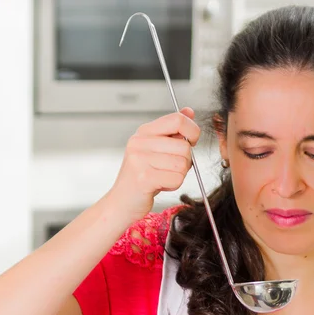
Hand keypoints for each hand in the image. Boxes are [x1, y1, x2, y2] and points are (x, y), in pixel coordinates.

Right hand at [108, 107, 199, 223]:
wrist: (121, 202)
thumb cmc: (141, 177)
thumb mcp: (155, 149)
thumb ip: (172, 131)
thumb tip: (189, 112)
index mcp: (144, 132)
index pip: (178, 119)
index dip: (192, 131)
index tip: (190, 142)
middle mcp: (140, 142)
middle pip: (184, 146)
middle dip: (185, 162)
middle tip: (170, 169)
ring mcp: (140, 159)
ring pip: (182, 164)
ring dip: (178, 175)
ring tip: (163, 177)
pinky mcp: (144, 178)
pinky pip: (176, 179)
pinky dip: (173, 185)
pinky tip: (160, 185)